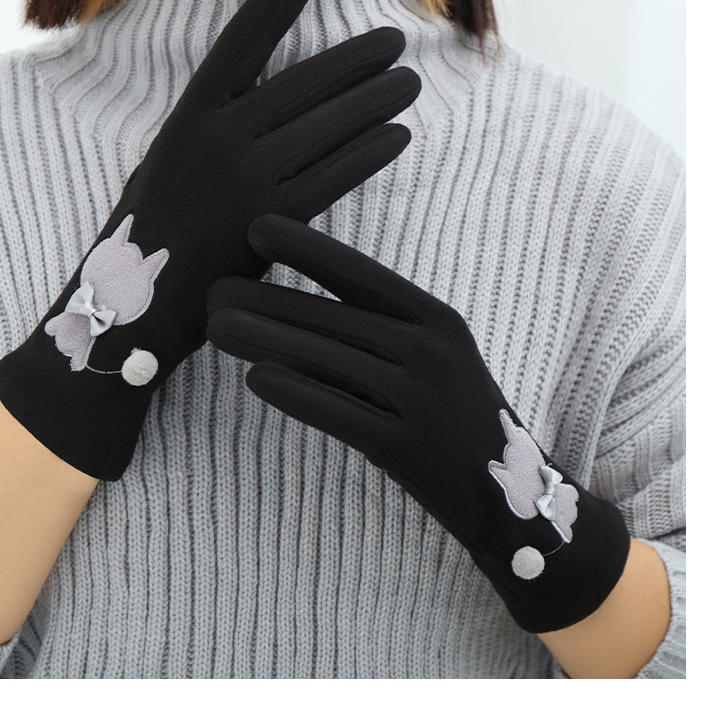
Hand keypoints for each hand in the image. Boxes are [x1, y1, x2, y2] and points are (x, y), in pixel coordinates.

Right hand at [0, 0, 420, 480]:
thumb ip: (213, 129)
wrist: (133, 306)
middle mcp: (217, 137)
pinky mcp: (271, 221)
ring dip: (373, 101)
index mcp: (188, 115)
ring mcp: (245, 178)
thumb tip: (267, 103)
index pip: (241, 40)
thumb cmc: (152, 233)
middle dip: (355, 60)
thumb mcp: (168, 163)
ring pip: (325, 126)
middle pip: (301, 83)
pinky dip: (369, 152)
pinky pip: (333, 176)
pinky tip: (398, 135)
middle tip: (394, 43)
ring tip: (407, 83)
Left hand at [206, 214, 630, 632]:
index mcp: (438, 319)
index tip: (257, 227)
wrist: (508, 495)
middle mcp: (433, 351)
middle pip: (335, 319)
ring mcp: (423, 400)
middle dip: (268, 301)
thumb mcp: (434, 359)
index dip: (308, 249)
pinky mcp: (409, 448)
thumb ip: (381, 332)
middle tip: (214, 290)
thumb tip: (295, 310)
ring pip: (329, 360)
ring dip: (266, 340)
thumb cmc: (456, 415)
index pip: (362, 275)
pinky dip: (296, 392)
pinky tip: (256, 378)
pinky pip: (340, 413)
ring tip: (217, 328)